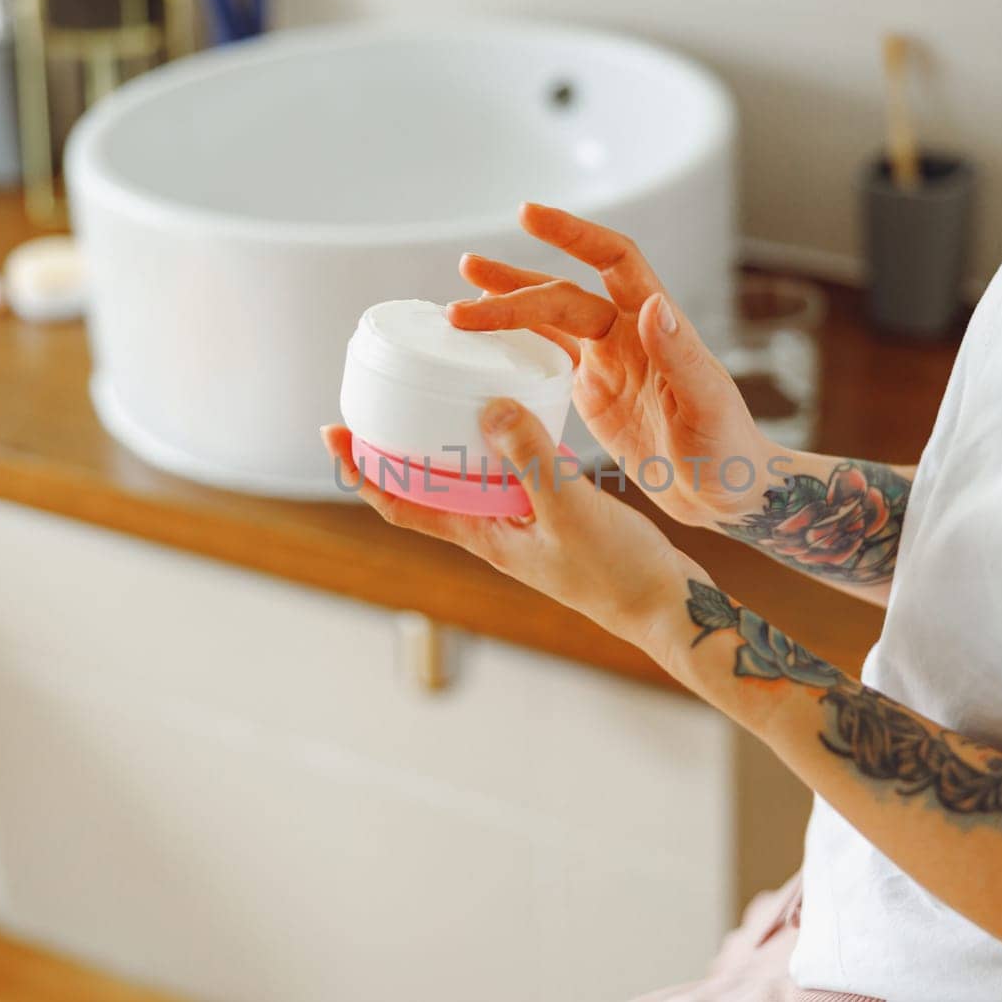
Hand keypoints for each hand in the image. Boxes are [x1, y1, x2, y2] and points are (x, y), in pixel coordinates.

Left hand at [320, 399, 706, 659]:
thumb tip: (489, 408)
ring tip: (431, 397)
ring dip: (442, 444)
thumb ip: (531, 458)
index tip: (332, 434)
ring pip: (467, 480)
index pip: (402, 505)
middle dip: (394, 450)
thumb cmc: (619, 573)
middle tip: (374, 401)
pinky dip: (498, 444)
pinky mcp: (552, 515)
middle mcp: (493, 531)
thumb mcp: (570, 508)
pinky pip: (508, 474)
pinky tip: (511, 416)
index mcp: (483, 537)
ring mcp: (522, 525)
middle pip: (425, 490)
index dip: (363, 472)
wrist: (668, 605)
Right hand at [449, 203, 783, 528]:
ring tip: (457, 300)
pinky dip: (513, 348)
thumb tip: (652, 306)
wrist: (726, 492)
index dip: (572, 234)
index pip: (613, 260)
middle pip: (562, 294)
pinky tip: (481, 347)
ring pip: (548, 322)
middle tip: (466, 280)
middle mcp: (627, 335)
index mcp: (656, 327)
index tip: (527, 215)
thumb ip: (681, 357)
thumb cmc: (729, 450)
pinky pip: (545, 360)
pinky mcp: (592, 394)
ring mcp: (607, 363)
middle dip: (514, 286)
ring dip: (506, 307)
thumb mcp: (708, 406)